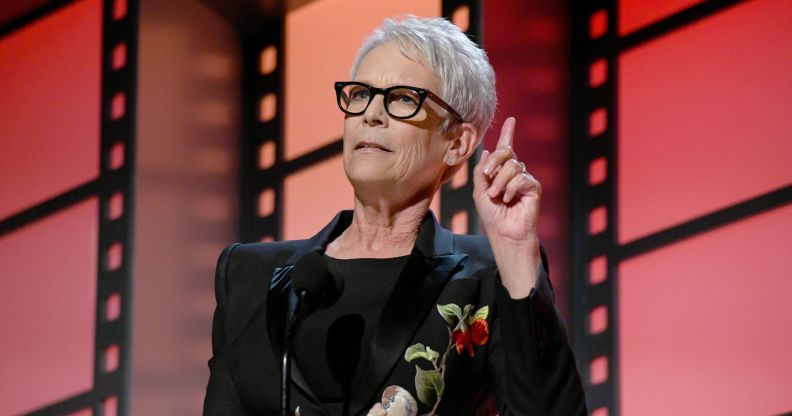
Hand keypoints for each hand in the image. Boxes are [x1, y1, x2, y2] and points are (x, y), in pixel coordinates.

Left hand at [472, 117, 541, 296]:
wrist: (503, 233)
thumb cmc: (492, 215)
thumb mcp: (479, 191)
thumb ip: (481, 171)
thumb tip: (488, 151)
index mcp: (501, 171)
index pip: (506, 149)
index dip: (508, 134)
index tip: (511, 119)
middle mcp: (515, 172)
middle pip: (507, 152)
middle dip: (494, 161)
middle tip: (487, 174)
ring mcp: (525, 179)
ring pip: (513, 165)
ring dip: (499, 181)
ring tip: (496, 196)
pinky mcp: (533, 187)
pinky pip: (521, 177)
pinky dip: (510, 188)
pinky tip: (508, 200)